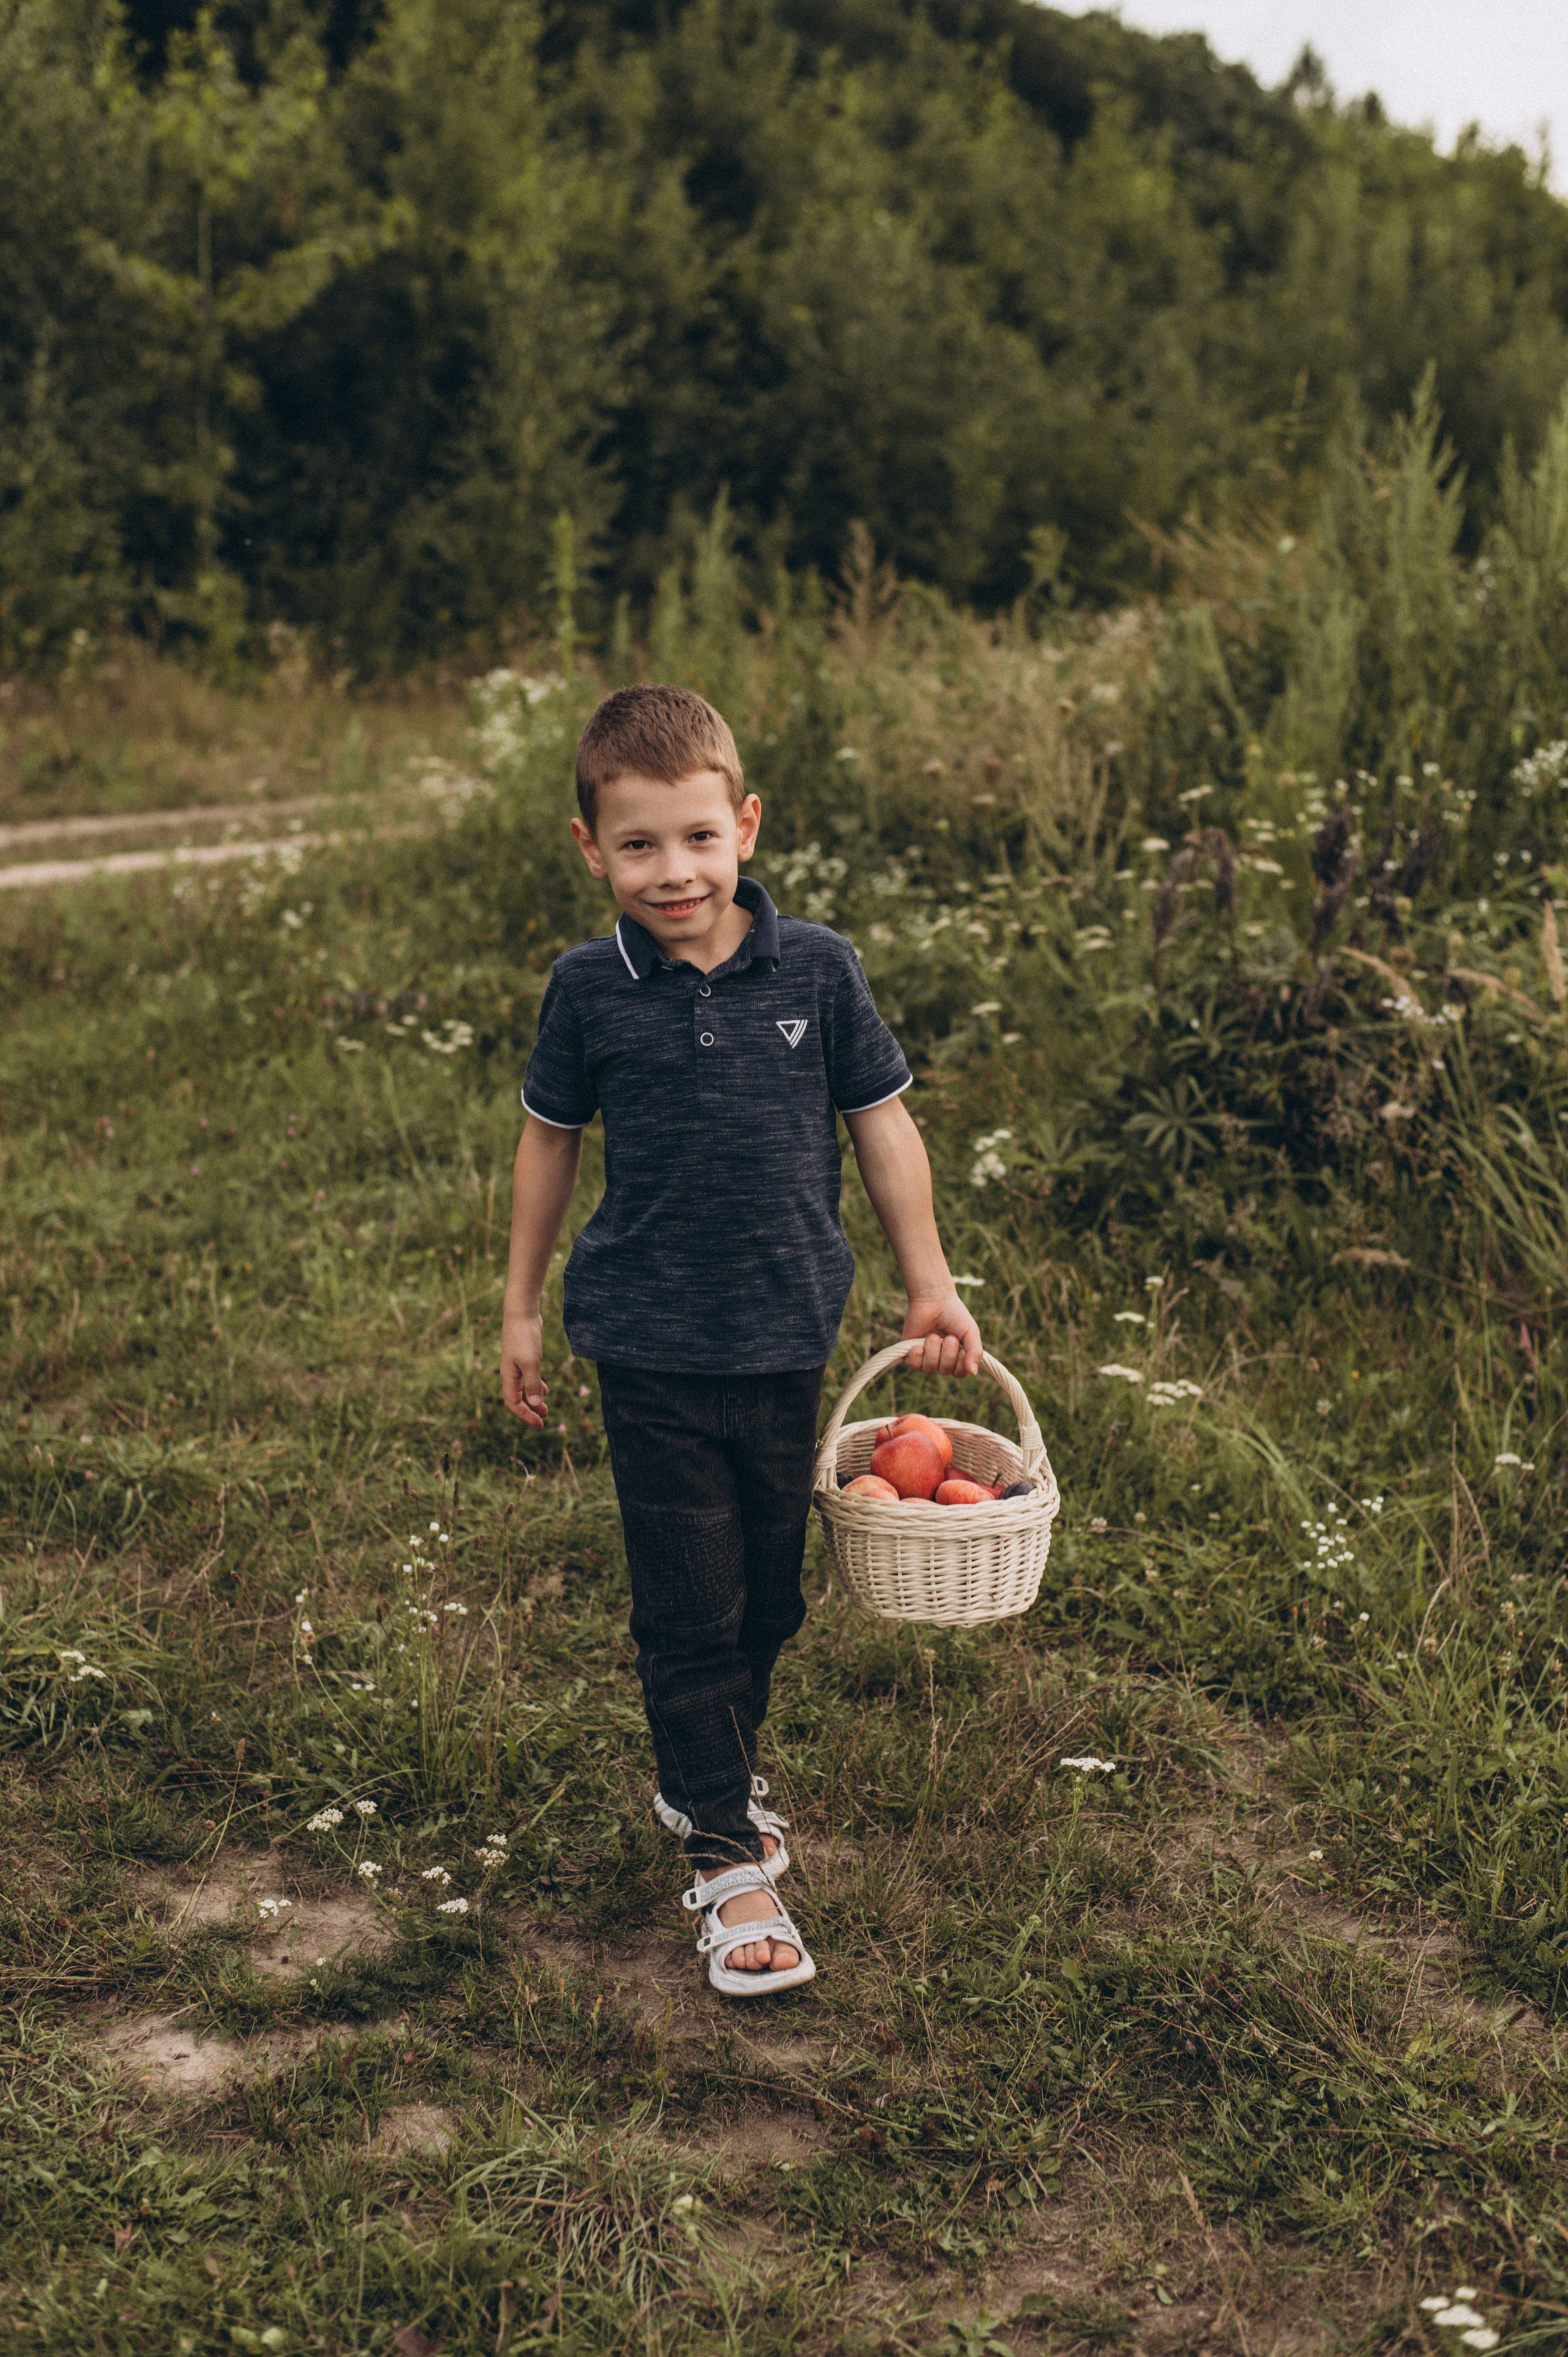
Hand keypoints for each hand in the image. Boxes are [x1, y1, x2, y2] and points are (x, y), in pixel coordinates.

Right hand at [501, 1309, 547, 1427]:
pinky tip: (544, 1390)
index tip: (539, 1424)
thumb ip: (533, 1383)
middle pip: (517, 1400)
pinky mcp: (525, 1358)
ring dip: (533, 1401)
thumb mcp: (531, 1362)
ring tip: (545, 1409)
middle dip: (529, 1412)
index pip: (513, 1404)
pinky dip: (535, 1387)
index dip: (525, 1416)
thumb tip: (535, 1403)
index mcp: (509, 1377)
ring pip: (523, 1390)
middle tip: (543, 1422)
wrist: (522, 1313)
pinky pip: (528, 1379)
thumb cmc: (524, 1337)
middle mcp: (510, 1374)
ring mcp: (517, 1366)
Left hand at [901, 1291, 982, 1377]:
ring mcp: (925, 1356)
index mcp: (956, 1357)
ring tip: (932, 1336)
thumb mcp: (971, 1332)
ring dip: (932, 1352)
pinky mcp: (910, 1351)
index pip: (959, 1373)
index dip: (960, 1362)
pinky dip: (916, 1356)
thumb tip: (973, 1373)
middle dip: (947, 1353)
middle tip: (948, 1336)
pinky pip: (912, 1365)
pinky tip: (918, 1346)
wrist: (934, 1299)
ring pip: (929, 1368)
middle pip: (944, 1370)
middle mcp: (941, 1359)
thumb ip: (975, 1352)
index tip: (960, 1344)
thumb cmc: (954, 1314)